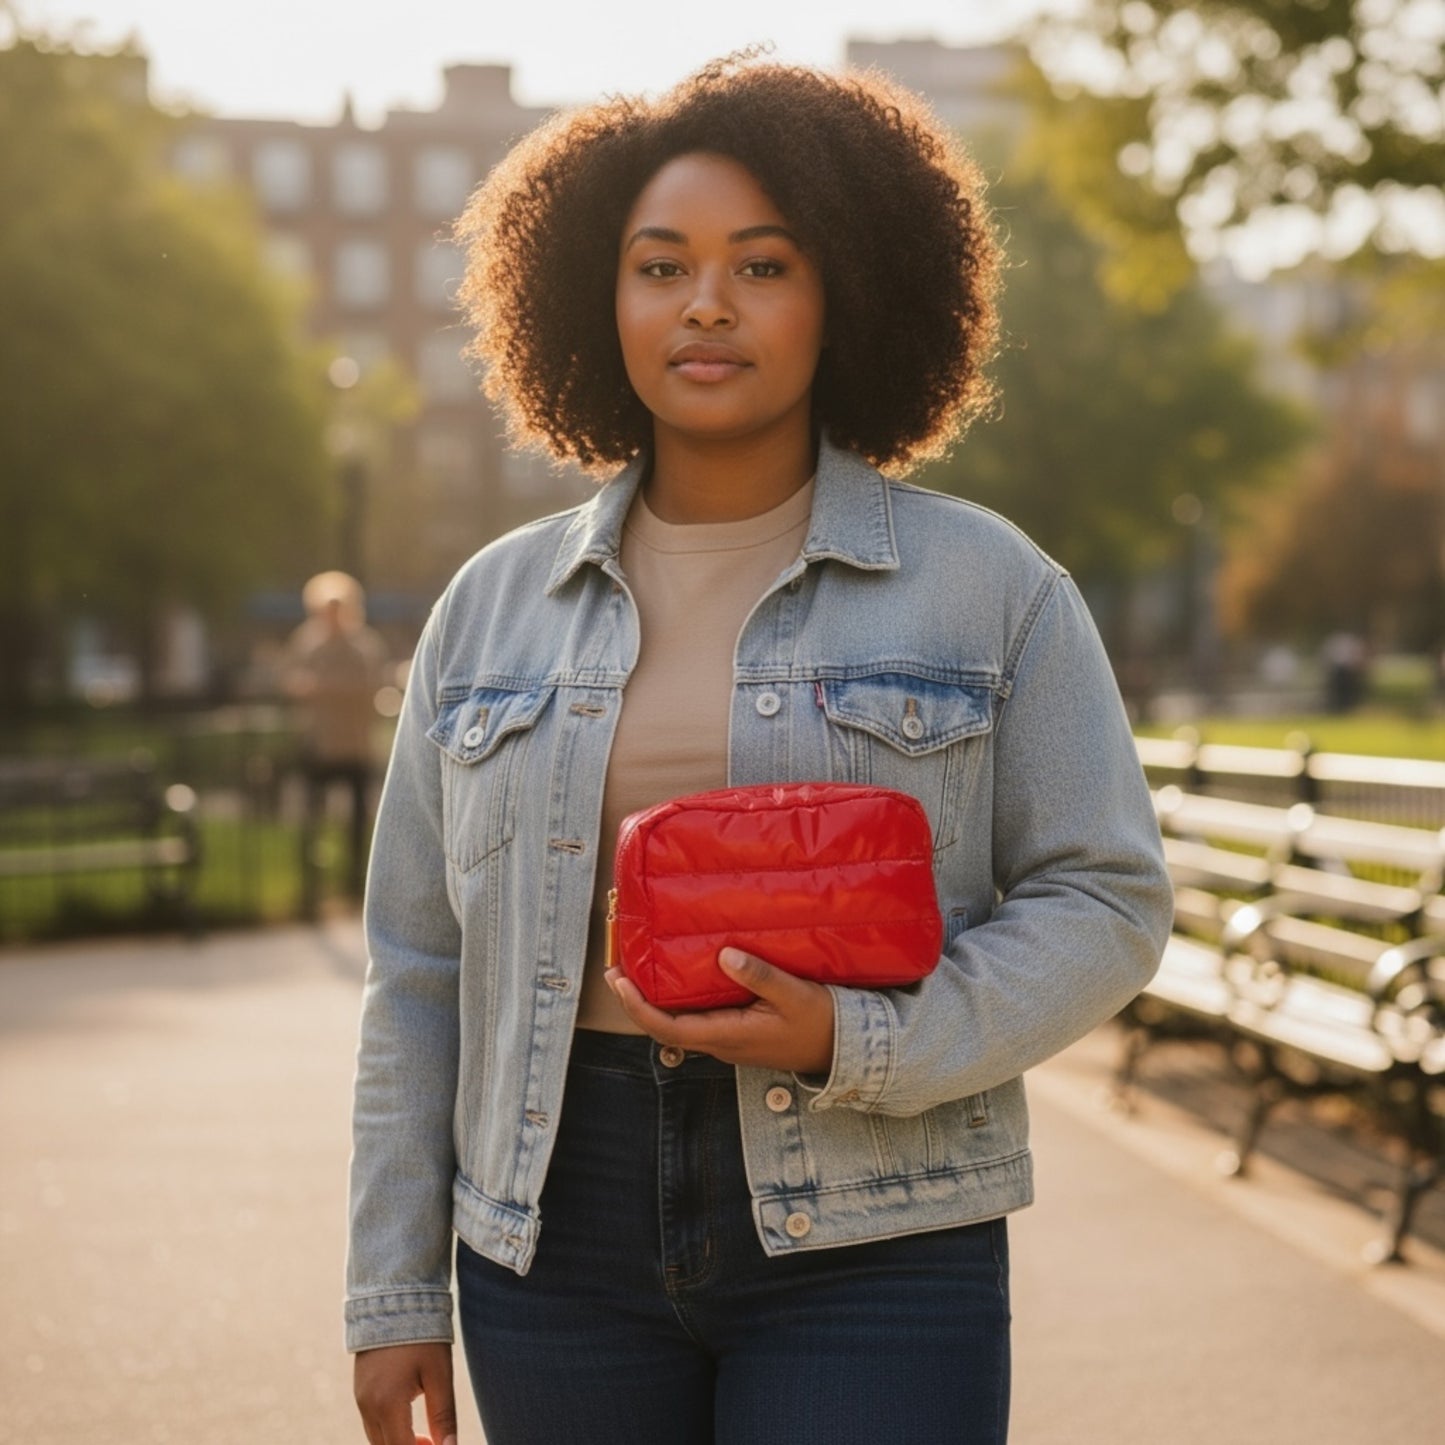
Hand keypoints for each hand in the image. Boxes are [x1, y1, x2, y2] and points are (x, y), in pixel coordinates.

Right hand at [354, 1341, 456, 1444]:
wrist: (394, 1300)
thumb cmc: (422, 1336)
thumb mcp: (439, 1374)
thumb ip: (443, 1415)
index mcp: (387, 1404)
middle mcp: (367, 1407)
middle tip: (436, 1443)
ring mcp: (360, 1399)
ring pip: (378, 1440)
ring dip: (400, 1443)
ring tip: (427, 1436)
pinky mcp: (359, 1391)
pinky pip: (372, 1424)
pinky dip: (390, 1431)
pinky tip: (410, 1421)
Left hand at [607, 948, 834, 1074]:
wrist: (845, 1049)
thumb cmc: (821, 1021)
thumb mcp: (794, 994)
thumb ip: (760, 976)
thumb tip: (725, 956)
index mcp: (729, 1036)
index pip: (669, 1028)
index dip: (638, 1008)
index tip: (620, 983)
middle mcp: (721, 1043)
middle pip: (665, 1028)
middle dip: (636, 1002)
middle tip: (617, 971)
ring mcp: (728, 1042)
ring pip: (679, 1026)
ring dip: (654, 1002)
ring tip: (639, 971)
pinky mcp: (736, 1035)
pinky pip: (697, 1021)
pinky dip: (678, 1002)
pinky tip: (679, 979)